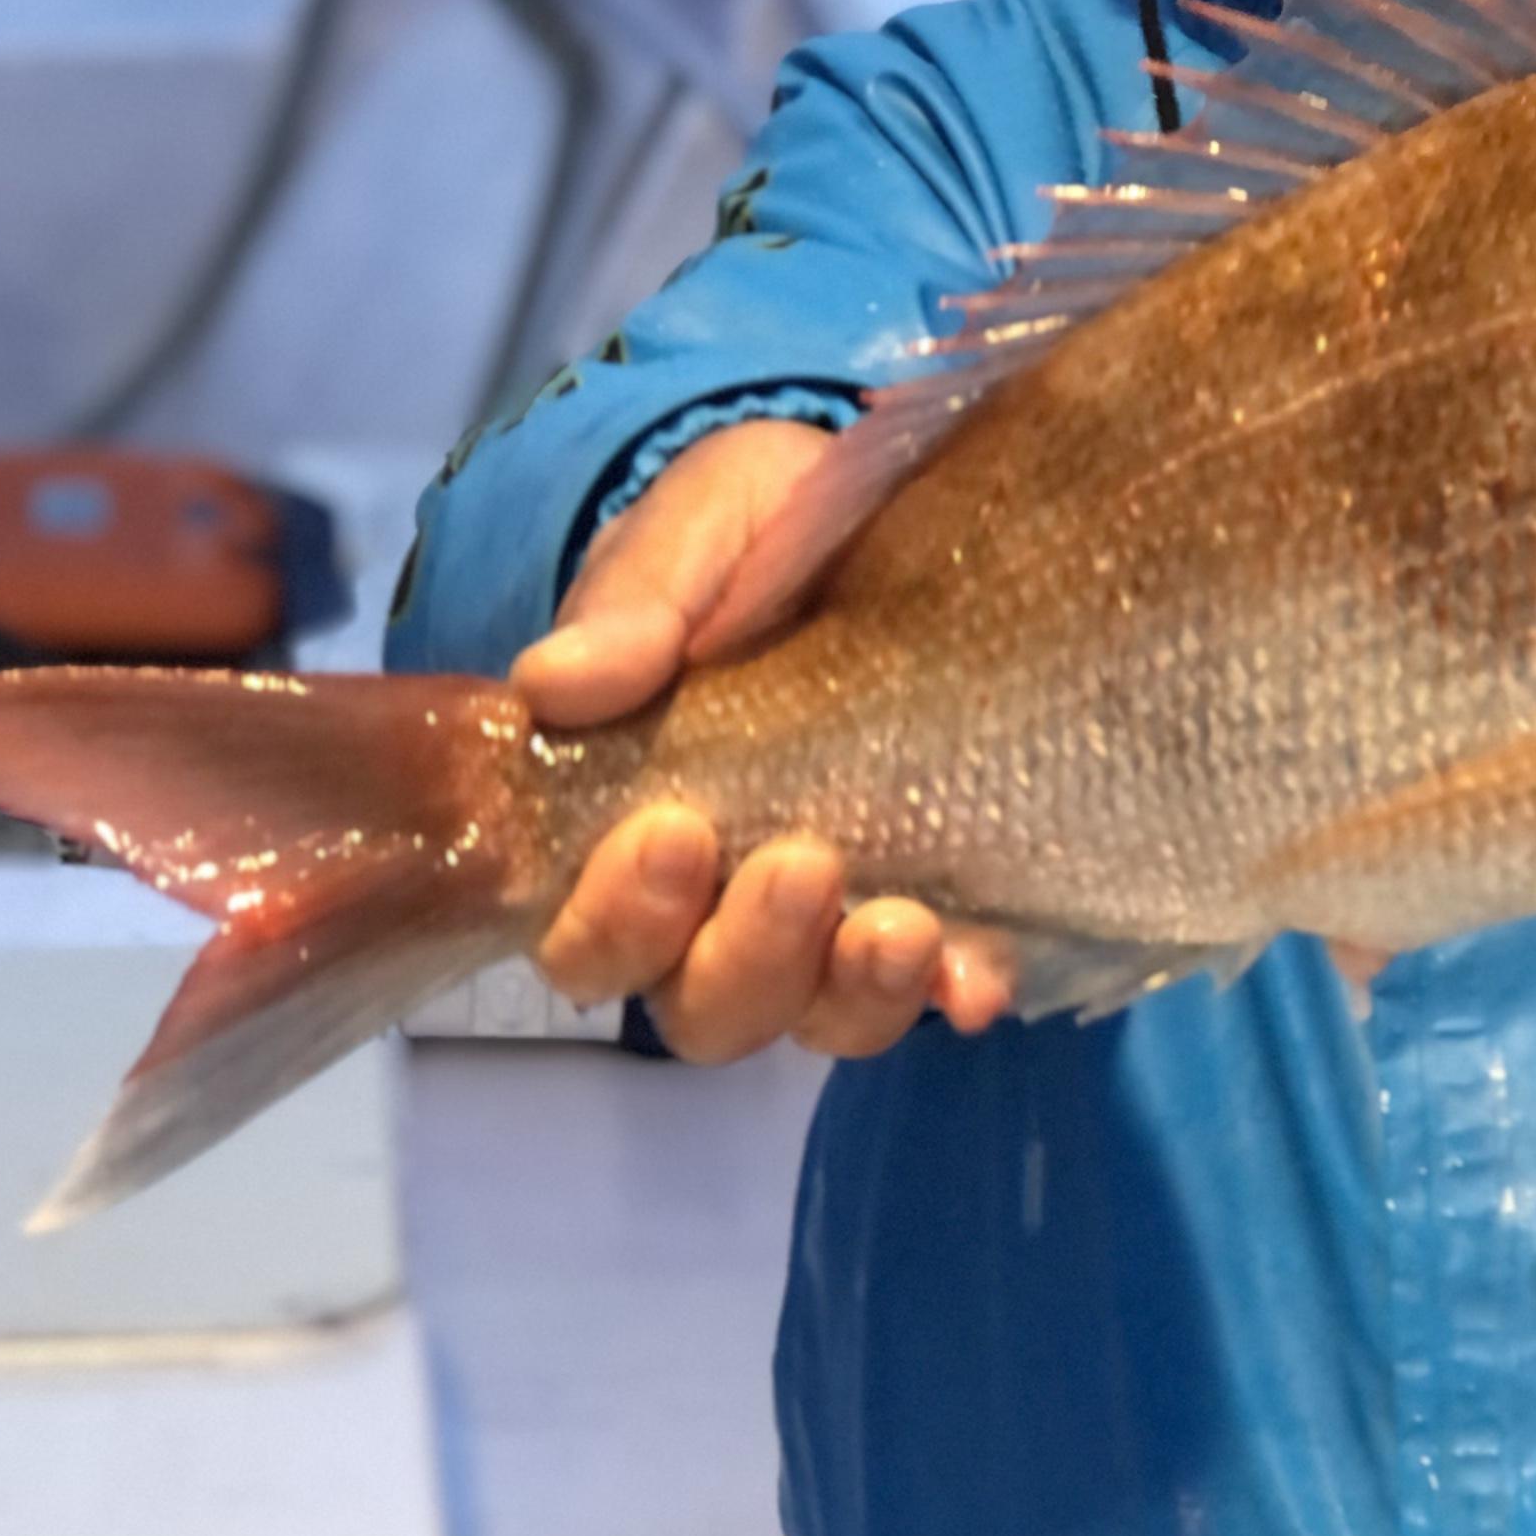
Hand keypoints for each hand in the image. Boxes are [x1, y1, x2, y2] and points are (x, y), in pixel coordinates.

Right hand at [509, 419, 1015, 1059]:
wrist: (883, 517)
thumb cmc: (755, 533)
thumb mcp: (698, 527)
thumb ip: (631, 599)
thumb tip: (558, 681)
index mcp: (621, 832)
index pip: (586, 940)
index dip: (617, 919)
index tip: (672, 830)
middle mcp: (716, 908)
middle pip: (702, 1008)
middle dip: (745, 957)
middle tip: (799, 864)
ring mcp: (833, 923)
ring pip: (818, 1018)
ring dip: (853, 992)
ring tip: (903, 926)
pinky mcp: (944, 911)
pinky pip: (945, 987)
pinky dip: (957, 989)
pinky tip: (977, 977)